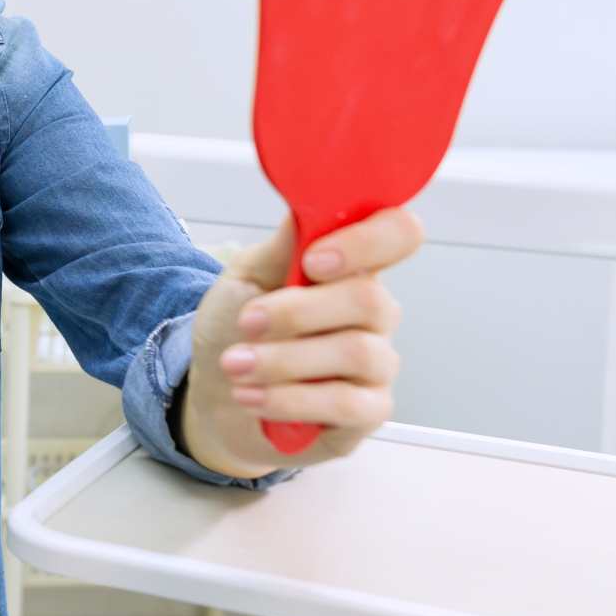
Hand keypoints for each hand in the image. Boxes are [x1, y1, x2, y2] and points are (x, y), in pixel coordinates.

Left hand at [181, 209, 419, 475]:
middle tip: (246, 322)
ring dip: (283, 360)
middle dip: (296, 313)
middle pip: (369, 299)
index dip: (368, 242)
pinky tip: (252, 396)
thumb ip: (283, 246)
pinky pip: (348, 404)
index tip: (313, 261)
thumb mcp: (246, 277)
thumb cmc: (236, 328)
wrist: (216, 394)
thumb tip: (308, 204)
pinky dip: (290, 399)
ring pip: (356, 352)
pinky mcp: (369, 411)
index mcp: (350, 266)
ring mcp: (377, 363)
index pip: (399, 234)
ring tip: (236, 366)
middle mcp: (374, 311)